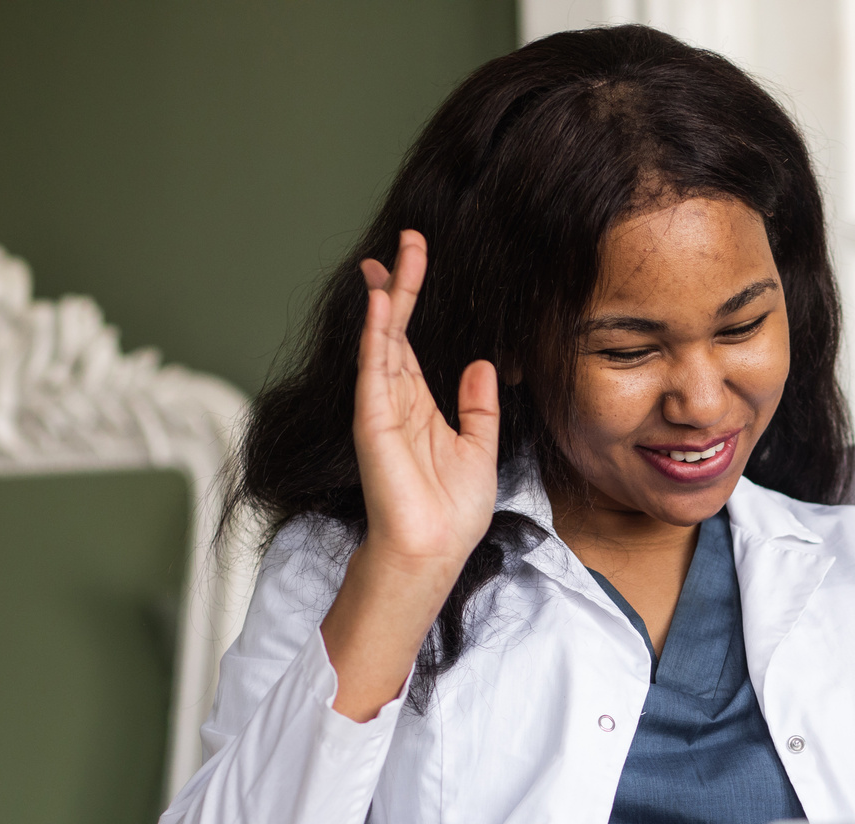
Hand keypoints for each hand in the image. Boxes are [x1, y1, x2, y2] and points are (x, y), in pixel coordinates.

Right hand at [352, 229, 499, 569]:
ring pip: (383, 341)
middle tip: (407, 242)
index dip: (413, 303)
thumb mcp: (480, 450)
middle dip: (399, 287)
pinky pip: (374, 367)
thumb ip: (479, 408)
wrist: (434, 550)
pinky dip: (377, 334)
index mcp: (420, 408)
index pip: (411, 344)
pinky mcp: (373, 420)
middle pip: (395, 331)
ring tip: (390, 259)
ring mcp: (381, 409)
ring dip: (388, 299)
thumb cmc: (452, 513)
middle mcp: (396, 402)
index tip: (416, 261)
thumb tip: (482, 365)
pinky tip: (382, 302)